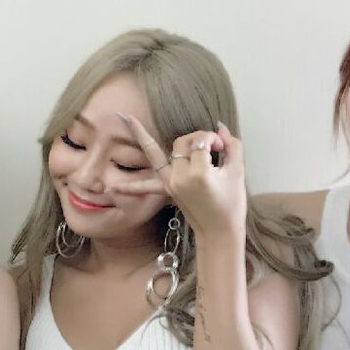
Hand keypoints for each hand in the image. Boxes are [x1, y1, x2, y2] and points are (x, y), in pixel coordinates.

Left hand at [108, 114, 246, 239]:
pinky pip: (144, 186)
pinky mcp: (166, 190)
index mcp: (199, 173)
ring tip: (125, 117)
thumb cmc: (232, 204)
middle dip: (196, 138)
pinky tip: (111, 188)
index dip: (213, 139)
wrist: (219, 232)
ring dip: (142, 136)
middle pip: (182, 142)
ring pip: (156, 154)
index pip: (202, 141)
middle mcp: (180, 178)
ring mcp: (170, 184)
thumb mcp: (238, 172)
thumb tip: (220, 128)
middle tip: (213, 147)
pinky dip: (128, 188)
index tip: (223, 147)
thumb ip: (232, 145)